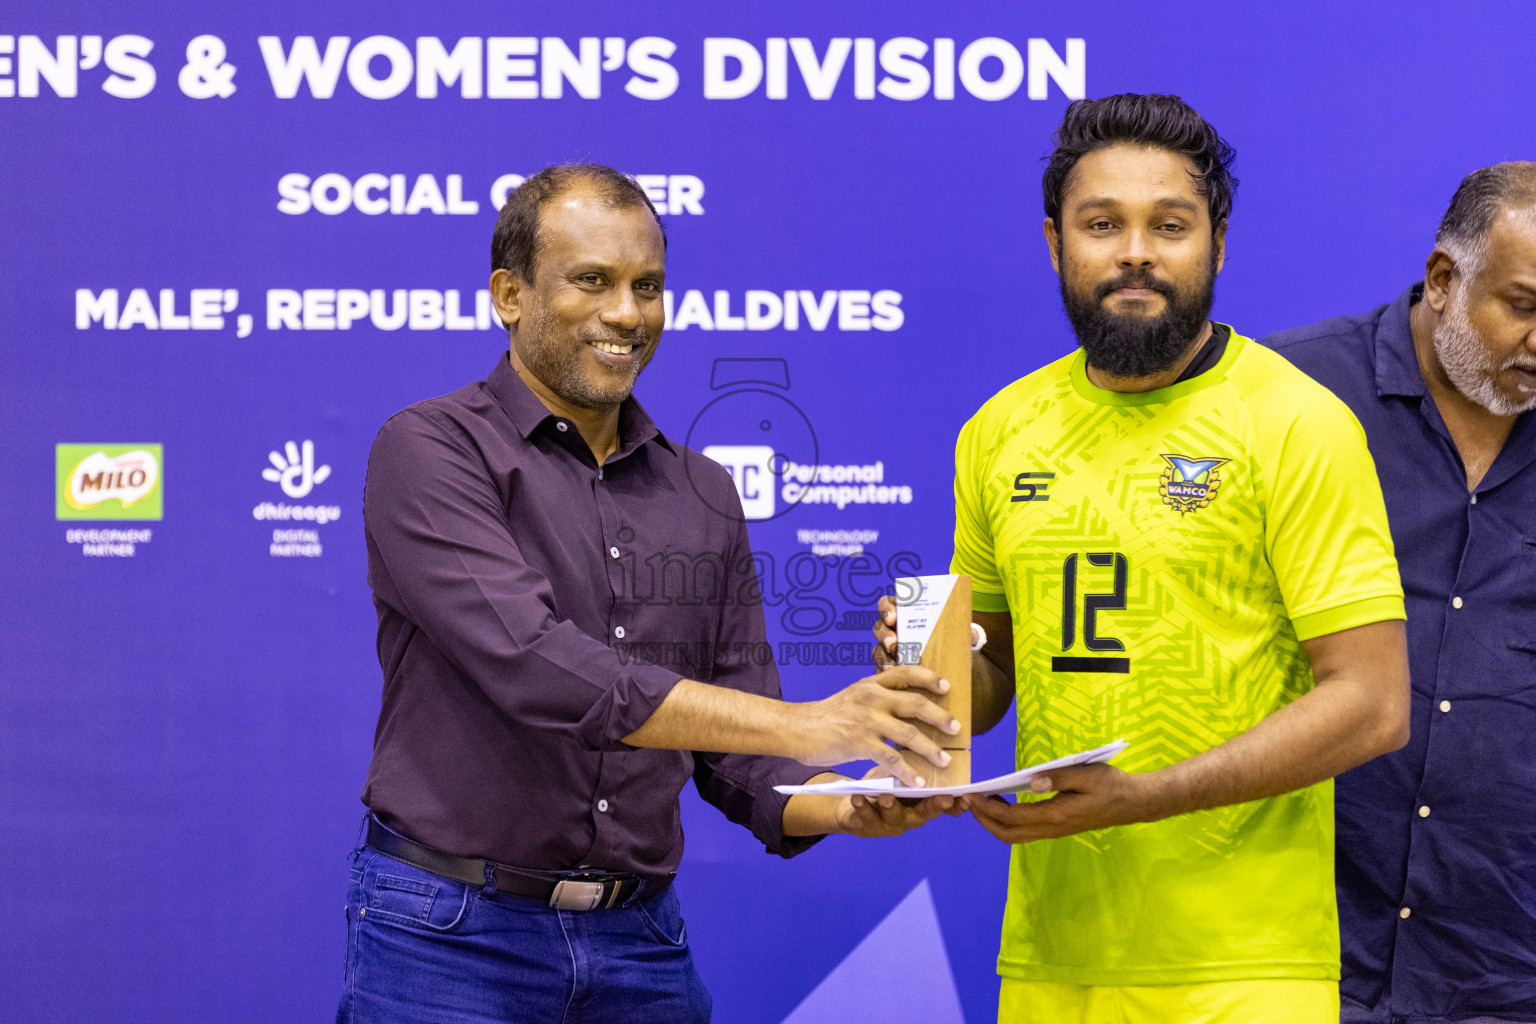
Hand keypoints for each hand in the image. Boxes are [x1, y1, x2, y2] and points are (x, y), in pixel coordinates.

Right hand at [788, 665, 960, 786]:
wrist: (799, 728)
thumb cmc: (830, 715)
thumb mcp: (855, 696)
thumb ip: (878, 696)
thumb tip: (909, 705)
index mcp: (872, 684)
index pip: (906, 673)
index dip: (929, 678)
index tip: (947, 687)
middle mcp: (872, 697)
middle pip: (915, 703)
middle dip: (940, 717)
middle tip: (956, 729)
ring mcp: (867, 720)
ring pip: (909, 734)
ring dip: (931, 749)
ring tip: (944, 761)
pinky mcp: (860, 742)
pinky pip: (891, 759)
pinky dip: (907, 771)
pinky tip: (917, 781)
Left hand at [837, 767, 963, 837]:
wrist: (852, 801)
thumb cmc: (885, 782)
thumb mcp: (904, 771)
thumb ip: (919, 762)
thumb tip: (937, 730)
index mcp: (924, 802)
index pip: (947, 805)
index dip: (959, 803)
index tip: (970, 795)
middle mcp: (911, 815)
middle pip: (927, 812)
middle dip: (936, 805)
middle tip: (946, 798)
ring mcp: (890, 823)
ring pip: (894, 816)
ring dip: (892, 807)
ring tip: (887, 797)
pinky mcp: (867, 825)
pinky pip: (865, 817)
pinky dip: (863, 807)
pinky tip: (858, 797)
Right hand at [872, 593, 982, 670]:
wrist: (954, 668)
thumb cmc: (953, 644)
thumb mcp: (961, 636)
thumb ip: (968, 633)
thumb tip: (972, 634)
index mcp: (906, 614)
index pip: (889, 604)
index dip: (887, 609)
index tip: (894, 617)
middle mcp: (894, 630)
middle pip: (880, 628)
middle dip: (885, 636)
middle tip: (894, 644)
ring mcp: (889, 651)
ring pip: (878, 650)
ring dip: (884, 657)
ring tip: (894, 665)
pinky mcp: (889, 669)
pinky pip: (882, 671)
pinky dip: (887, 674)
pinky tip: (894, 679)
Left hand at [964, 764, 1165, 842]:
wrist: (1132, 803)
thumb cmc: (1110, 785)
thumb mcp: (1086, 774)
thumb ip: (1059, 777)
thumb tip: (1031, 780)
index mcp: (1056, 815)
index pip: (1012, 817)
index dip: (988, 808)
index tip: (971, 796)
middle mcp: (1051, 828)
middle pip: (1008, 833)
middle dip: (984, 819)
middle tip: (968, 801)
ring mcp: (1054, 831)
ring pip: (1015, 836)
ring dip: (994, 822)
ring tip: (980, 803)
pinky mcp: (1056, 828)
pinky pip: (1024, 831)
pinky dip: (1007, 821)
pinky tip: (1002, 804)